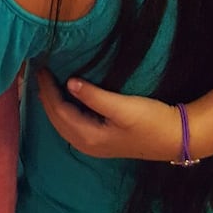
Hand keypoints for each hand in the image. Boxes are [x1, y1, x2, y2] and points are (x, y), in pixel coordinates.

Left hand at [37, 69, 181, 160]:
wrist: (175, 138)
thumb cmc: (151, 121)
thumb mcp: (123, 107)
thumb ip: (95, 96)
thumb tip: (69, 83)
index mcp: (89, 137)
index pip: (58, 110)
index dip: (48, 89)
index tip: (41, 68)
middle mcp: (86, 144)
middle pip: (56, 119)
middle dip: (45, 96)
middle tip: (37, 71)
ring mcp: (93, 144)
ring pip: (62, 122)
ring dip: (52, 103)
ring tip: (45, 82)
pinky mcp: (100, 139)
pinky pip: (71, 123)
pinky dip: (62, 109)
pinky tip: (63, 97)